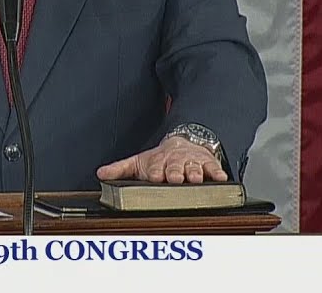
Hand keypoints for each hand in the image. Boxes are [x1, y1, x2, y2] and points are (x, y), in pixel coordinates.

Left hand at [96, 136, 228, 183]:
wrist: (184, 142)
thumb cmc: (160, 159)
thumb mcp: (139, 161)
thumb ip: (120, 168)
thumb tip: (100, 174)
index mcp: (157, 162)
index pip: (156, 168)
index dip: (155, 172)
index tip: (154, 177)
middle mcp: (175, 162)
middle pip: (175, 168)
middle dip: (175, 173)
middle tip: (175, 178)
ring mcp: (192, 163)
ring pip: (194, 168)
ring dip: (195, 174)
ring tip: (196, 179)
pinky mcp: (208, 164)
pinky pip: (214, 168)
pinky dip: (217, 173)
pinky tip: (221, 178)